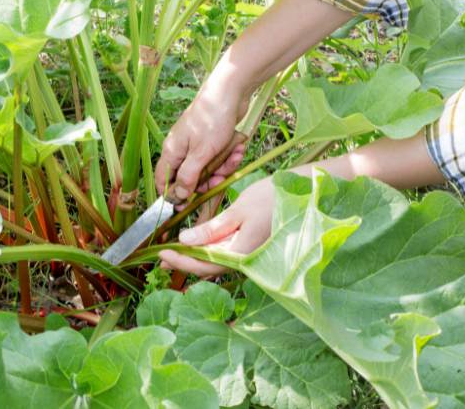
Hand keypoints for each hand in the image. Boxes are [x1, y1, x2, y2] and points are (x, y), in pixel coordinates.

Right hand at [154, 82, 248, 200]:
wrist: (230, 91)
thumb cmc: (212, 121)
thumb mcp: (201, 154)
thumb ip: (188, 177)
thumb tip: (177, 197)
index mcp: (172, 151)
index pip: (163, 181)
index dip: (173, 194)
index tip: (187, 204)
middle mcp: (181, 149)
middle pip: (189, 177)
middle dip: (207, 180)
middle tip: (220, 178)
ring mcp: (197, 144)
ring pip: (207, 168)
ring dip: (222, 166)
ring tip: (234, 155)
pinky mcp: (211, 140)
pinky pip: (218, 157)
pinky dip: (229, 155)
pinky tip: (238, 147)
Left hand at [159, 177, 273, 276]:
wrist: (304, 195)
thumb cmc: (272, 200)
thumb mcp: (238, 212)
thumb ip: (212, 229)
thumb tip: (185, 242)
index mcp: (240, 254)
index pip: (203, 265)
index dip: (181, 261)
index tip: (162, 252)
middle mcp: (243, 260)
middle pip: (207, 268)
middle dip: (183, 263)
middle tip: (160, 257)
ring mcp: (246, 255)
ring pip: (214, 263)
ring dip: (192, 259)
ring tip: (172, 252)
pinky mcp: (248, 247)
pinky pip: (223, 255)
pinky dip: (205, 252)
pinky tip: (195, 246)